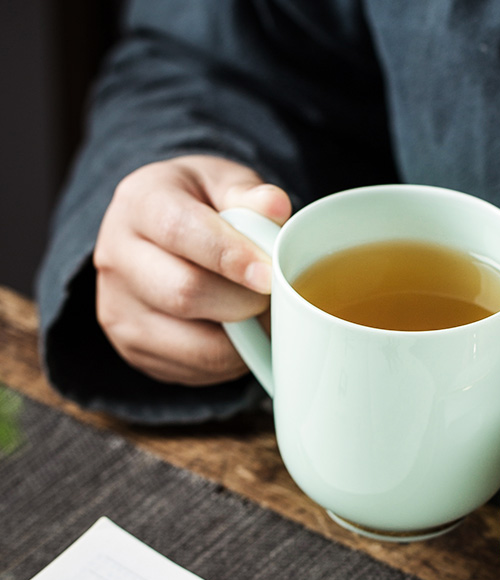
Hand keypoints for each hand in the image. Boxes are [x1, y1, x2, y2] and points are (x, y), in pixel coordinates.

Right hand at [94, 155, 291, 384]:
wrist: (157, 235)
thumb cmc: (200, 206)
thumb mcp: (222, 183)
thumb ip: (249, 194)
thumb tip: (275, 206)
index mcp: (140, 203)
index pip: (180, 232)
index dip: (231, 257)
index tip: (269, 275)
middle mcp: (116, 257)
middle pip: (185, 294)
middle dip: (243, 301)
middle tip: (272, 295)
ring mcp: (119, 309)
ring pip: (195, 344)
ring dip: (243, 338)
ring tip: (261, 315)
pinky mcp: (132, 348)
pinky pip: (196, 369)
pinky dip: (231, 359)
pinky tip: (239, 332)